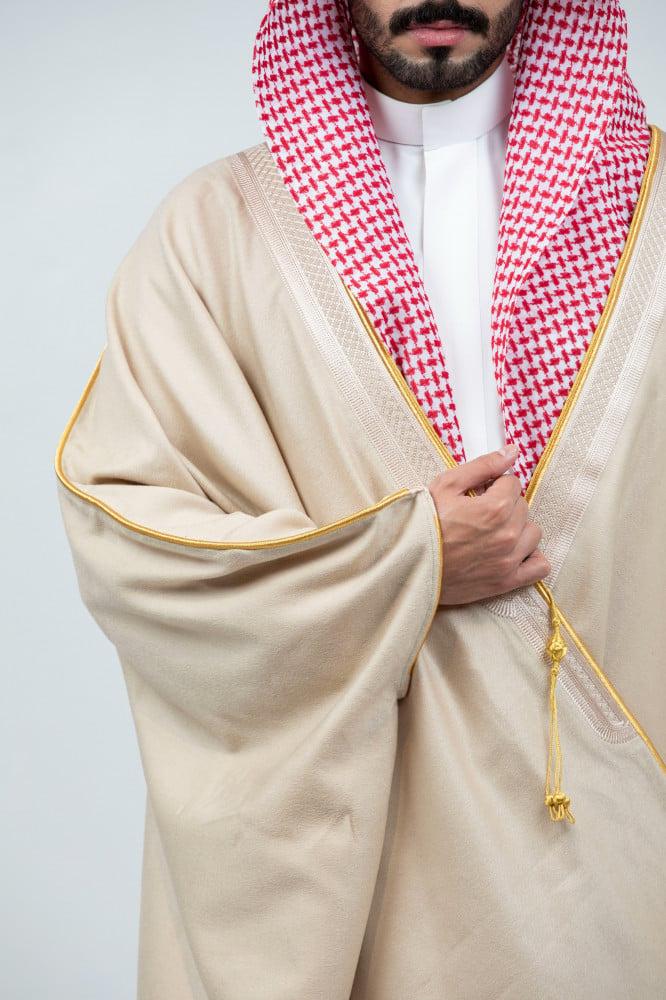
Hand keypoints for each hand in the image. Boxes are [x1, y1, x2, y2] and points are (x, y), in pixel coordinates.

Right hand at [428, 444, 550, 605]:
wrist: (406, 563)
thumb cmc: (422, 525)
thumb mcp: (446, 485)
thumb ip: (483, 466)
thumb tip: (512, 451)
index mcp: (495, 508)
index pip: (512, 483)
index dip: (495, 484)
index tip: (481, 492)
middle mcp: (507, 535)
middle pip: (523, 507)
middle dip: (505, 504)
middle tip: (480, 512)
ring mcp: (508, 560)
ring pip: (533, 533)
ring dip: (518, 528)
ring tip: (494, 531)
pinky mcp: (505, 581)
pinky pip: (539, 567)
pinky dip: (531, 557)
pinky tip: (513, 551)